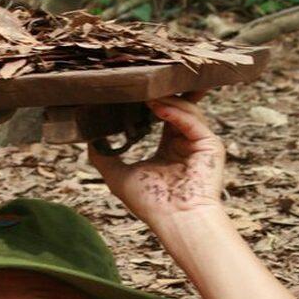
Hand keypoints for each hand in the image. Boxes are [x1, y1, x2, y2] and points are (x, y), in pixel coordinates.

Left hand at [88, 92, 224, 226]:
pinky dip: (175, 112)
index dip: (147, 100)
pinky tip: (156, 107)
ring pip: (185, 108)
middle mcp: (185, 142)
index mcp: (169, 148)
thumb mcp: (118, 176)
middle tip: (142, 76)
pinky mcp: (210, 145)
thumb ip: (103, 155)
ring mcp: (199, 142)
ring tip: (144, 92)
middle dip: (161, 90)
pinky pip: (192, 121)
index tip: (129, 87)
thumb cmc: (151, 205)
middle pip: (177, 105)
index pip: (161, 114)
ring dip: (165, 98)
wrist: (175, 223)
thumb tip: (88, 136)